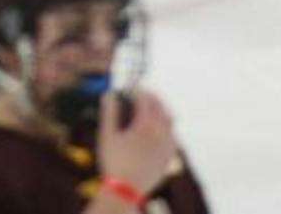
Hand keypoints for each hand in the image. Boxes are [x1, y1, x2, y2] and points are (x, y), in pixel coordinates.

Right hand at [97, 90, 178, 204]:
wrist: (126, 191)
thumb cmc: (114, 162)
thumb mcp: (107, 135)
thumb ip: (109, 112)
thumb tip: (109, 95)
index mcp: (145, 124)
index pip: (145, 99)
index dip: (137, 90)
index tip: (131, 89)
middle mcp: (159, 132)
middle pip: (160, 106)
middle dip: (152, 97)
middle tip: (143, 93)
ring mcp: (166, 145)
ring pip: (170, 120)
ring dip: (162, 110)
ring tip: (153, 108)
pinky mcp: (168, 157)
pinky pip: (173, 137)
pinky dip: (168, 128)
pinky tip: (161, 130)